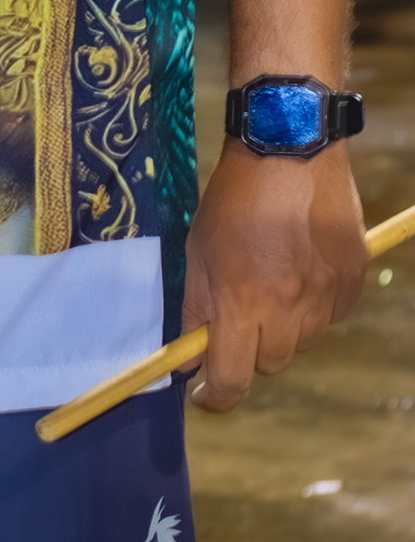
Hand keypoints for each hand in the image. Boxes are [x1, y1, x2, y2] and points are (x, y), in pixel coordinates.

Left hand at [182, 139, 366, 409]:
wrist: (289, 146)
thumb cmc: (233, 197)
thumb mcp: (199, 249)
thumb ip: (195, 307)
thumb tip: (187, 357)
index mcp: (243, 299)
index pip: (232, 377)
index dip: (216, 396)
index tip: (205, 394)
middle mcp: (289, 304)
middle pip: (271, 364)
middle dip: (250, 351)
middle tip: (240, 317)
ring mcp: (327, 293)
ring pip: (303, 342)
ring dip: (283, 327)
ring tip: (272, 282)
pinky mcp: (353, 278)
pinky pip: (332, 316)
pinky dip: (315, 307)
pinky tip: (301, 271)